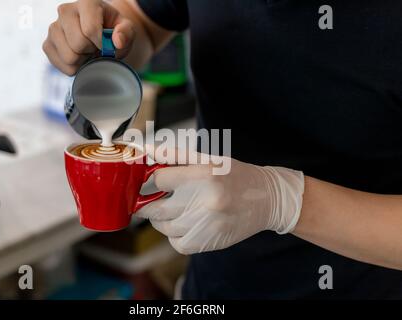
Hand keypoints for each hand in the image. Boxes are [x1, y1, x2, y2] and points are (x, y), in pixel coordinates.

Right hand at [43, 0, 135, 74]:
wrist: (98, 36)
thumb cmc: (112, 31)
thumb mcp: (126, 30)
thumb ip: (126, 33)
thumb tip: (117, 42)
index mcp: (87, 2)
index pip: (90, 28)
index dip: (100, 43)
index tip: (105, 44)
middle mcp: (65, 10)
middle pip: (78, 44)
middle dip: (91, 51)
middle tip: (96, 47)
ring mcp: (53, 27)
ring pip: (69, 56)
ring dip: (83, 60)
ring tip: (87, 51)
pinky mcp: (47, 44)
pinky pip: (62, 65)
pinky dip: (74, 67)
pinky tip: (79, 57)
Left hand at [137, 148, 304, 254]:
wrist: (267, 199)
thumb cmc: (235, 176)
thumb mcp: (208, 159)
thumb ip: (174, 155)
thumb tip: (146, 150)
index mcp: (203, 176)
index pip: (159, 180)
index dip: (152, 179)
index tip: (155, 180)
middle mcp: (204, 202)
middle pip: (156, 208)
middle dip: (148, 203)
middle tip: (150, 199)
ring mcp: (206, 225)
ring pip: (164, 227)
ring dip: (161, 219)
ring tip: (172, 209)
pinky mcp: (209, 242)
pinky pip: (178, 243)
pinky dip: (175, 235)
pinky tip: (183, 224)